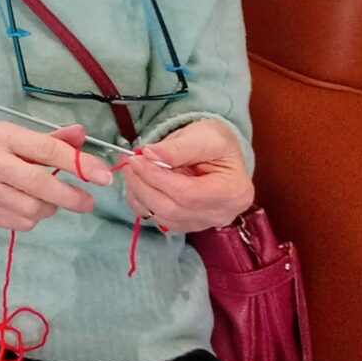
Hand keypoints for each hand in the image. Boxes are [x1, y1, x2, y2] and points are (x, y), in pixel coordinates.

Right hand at [0, 122, 112, 230]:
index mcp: (5, 138)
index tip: (102, 175)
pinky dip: (34, 217)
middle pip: (42, 185)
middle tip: (88, 201)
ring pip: (35, 208)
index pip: (47, 150)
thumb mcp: (13, 135)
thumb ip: (49, 138)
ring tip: (50, 197)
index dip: (79, 164)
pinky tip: (29, 205)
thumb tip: (81, 134)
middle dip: (72, 196)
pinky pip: (23, 222)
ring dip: (51, 206)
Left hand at [123, 119, 253, 232]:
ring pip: (162, 218)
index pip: (187, 194)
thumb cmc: (215, 141)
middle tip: (128, 163)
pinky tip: (138, 183)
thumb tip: (149, 155)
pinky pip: (160, 220)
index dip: (157, 178)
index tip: (136, 159)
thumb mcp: (203, 135)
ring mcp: (205, 224)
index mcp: (233, 191)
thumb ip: (177, 148)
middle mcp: (222, 214)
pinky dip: (143, 202)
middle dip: (143, 186)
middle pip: (172, 210)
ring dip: (139, 195)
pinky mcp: (188, 225)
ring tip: (131, 170)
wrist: (220, 151)